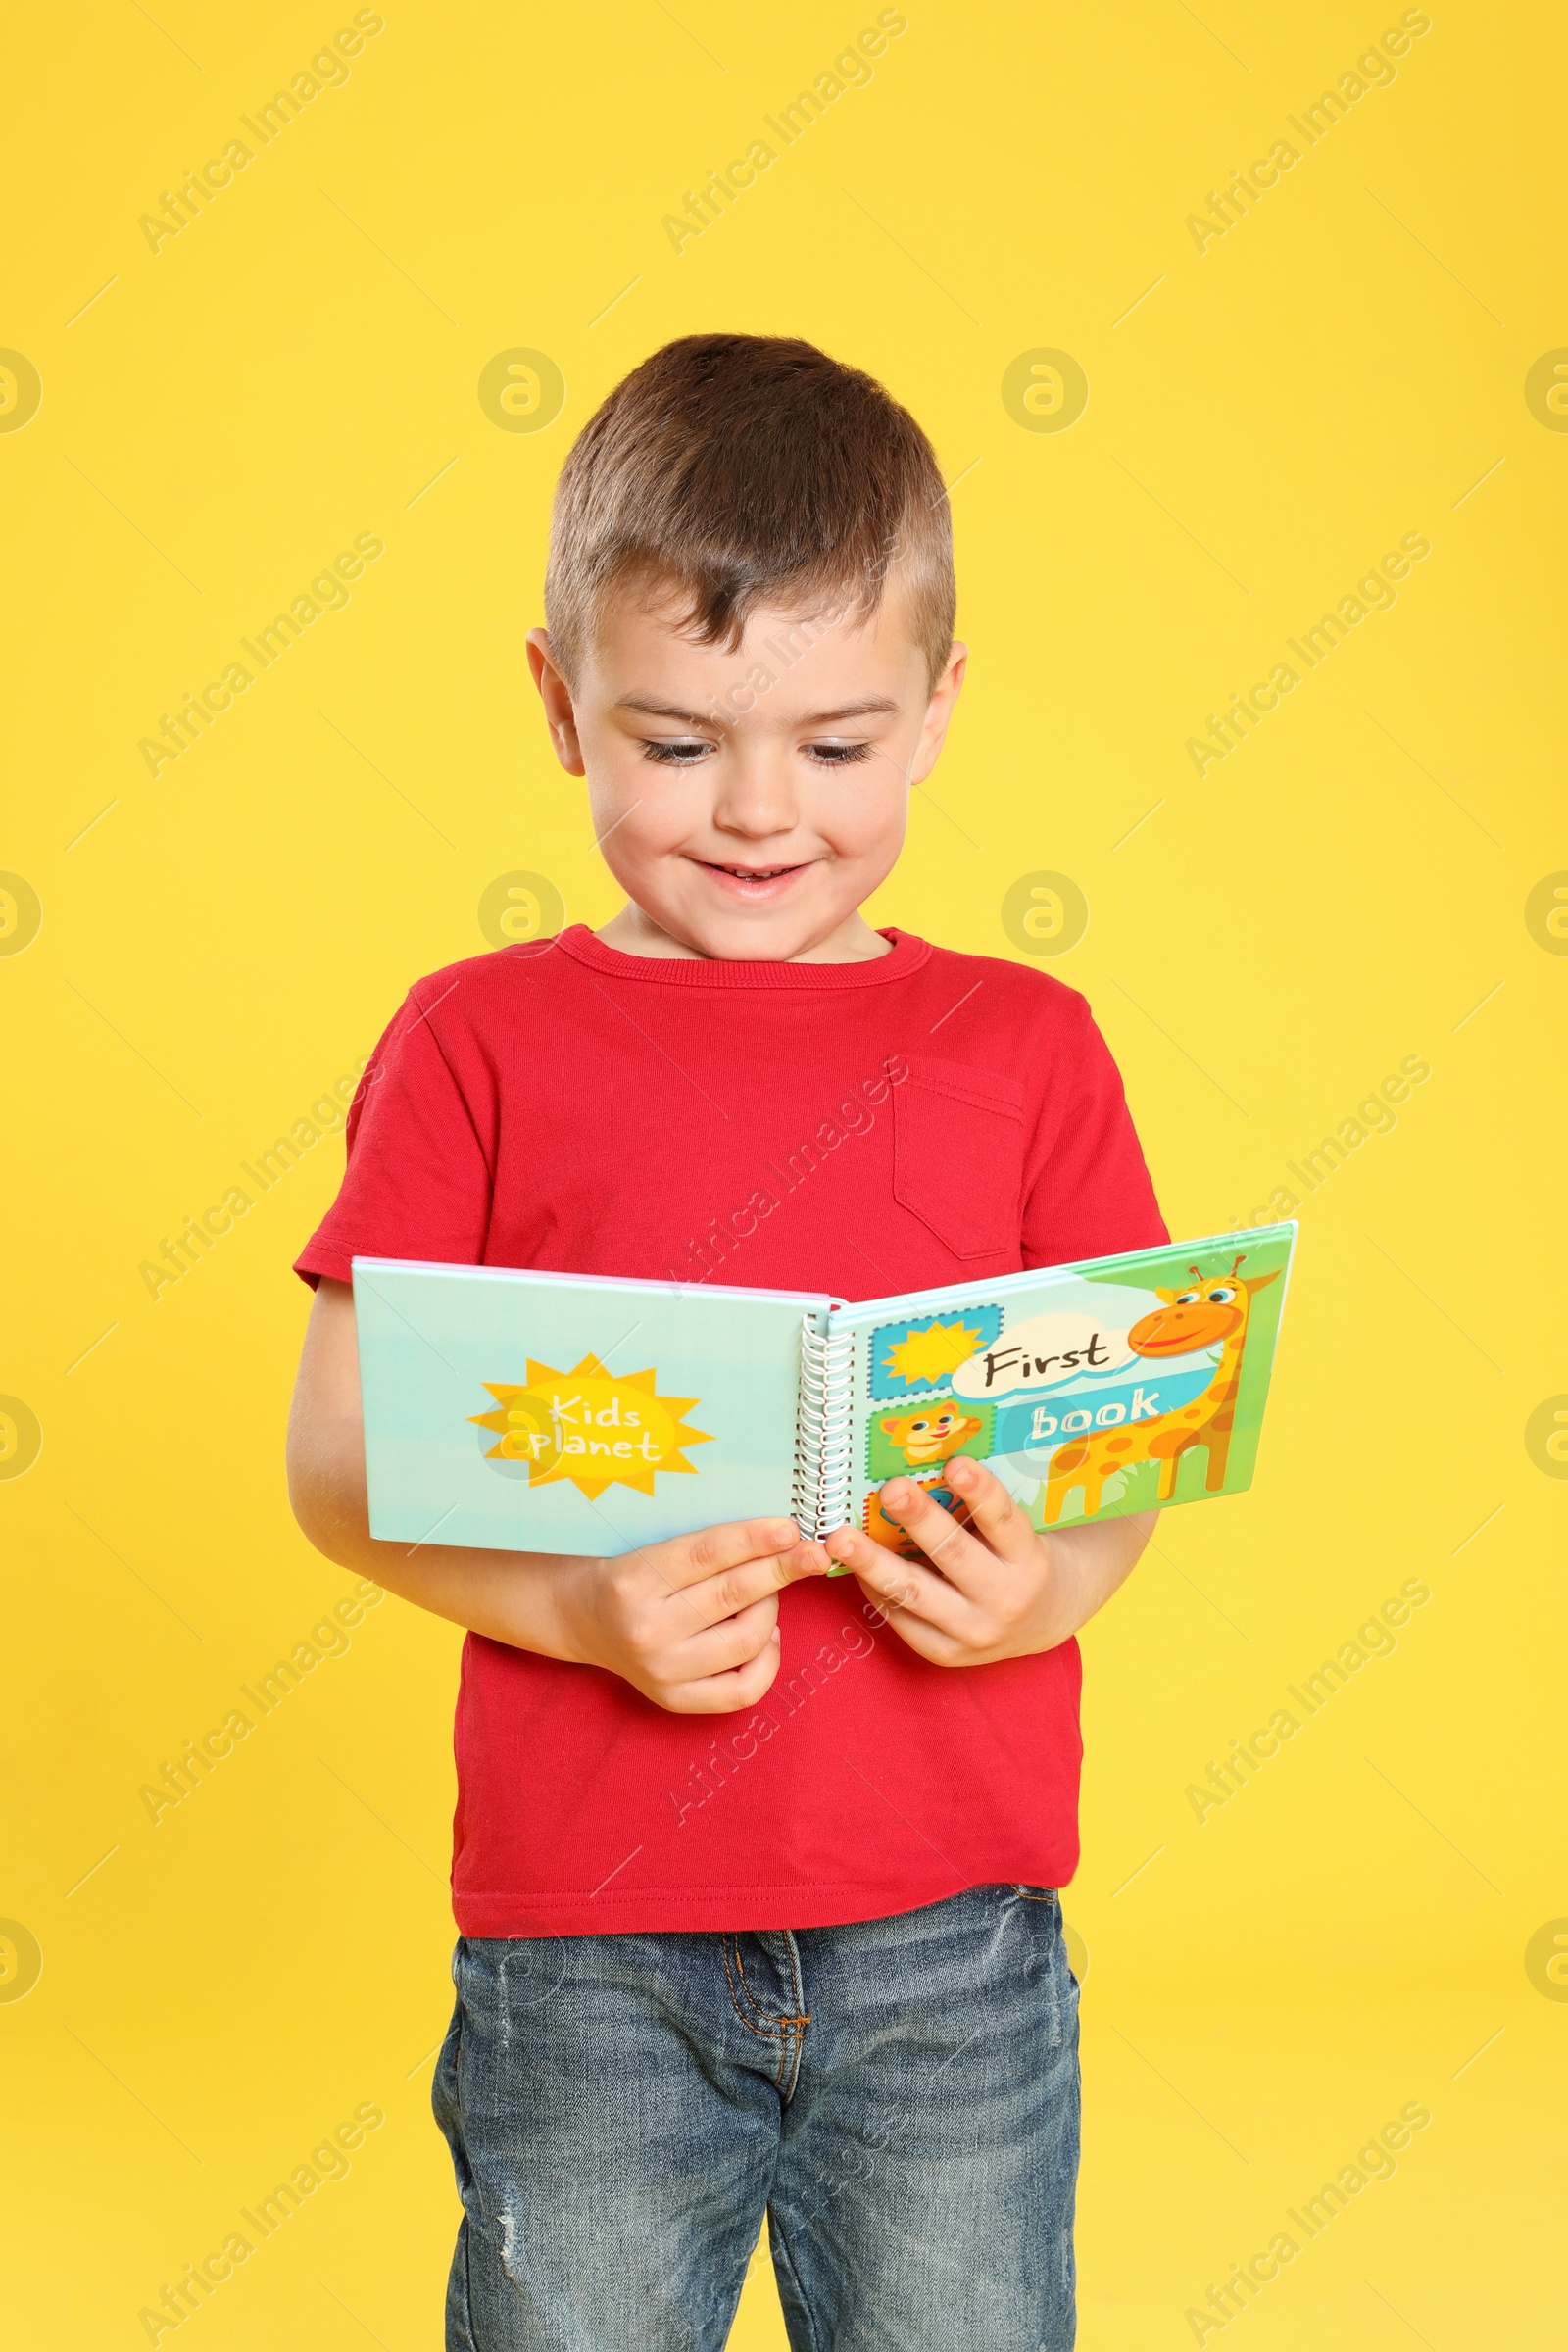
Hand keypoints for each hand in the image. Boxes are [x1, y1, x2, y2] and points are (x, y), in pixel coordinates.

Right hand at [556, 1516, 829, 1712]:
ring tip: (769, 1593)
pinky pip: (743, 1688)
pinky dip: (768, 1660)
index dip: (755, 1539)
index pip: (708, 1554)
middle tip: (814, 1553)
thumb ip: (709, 1548)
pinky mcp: (674, 1699)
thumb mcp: (653, 1548)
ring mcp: (661, 1670)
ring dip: (772, 1609)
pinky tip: (767, 1635)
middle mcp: (646, 1628)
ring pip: (747, 1638)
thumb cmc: (631, 1575)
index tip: (791, 1528)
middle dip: (782, 1569)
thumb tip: (781, 1540)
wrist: (584, 1620)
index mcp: (635, 1579)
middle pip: (733, 1595)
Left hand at [823, 1456, 1155, 1666]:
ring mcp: (974, 1633)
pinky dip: (875, 1589)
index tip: (956, 1462)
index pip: (1004, 1521)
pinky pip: (901, 1619)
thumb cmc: (1022, 1554)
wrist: (1046, 1618)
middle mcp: (1005, 1599)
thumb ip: (983, 1504)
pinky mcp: (945, 1653)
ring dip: (873, 1562)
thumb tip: (928, 1451)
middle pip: (953, 1556)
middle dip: (919, 1521)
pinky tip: (851, 1564)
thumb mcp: (1019, 1529)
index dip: (981, 1493)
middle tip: (890, 1488)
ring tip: (840, 1536)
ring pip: (915, 1594)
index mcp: (1029, 1560)